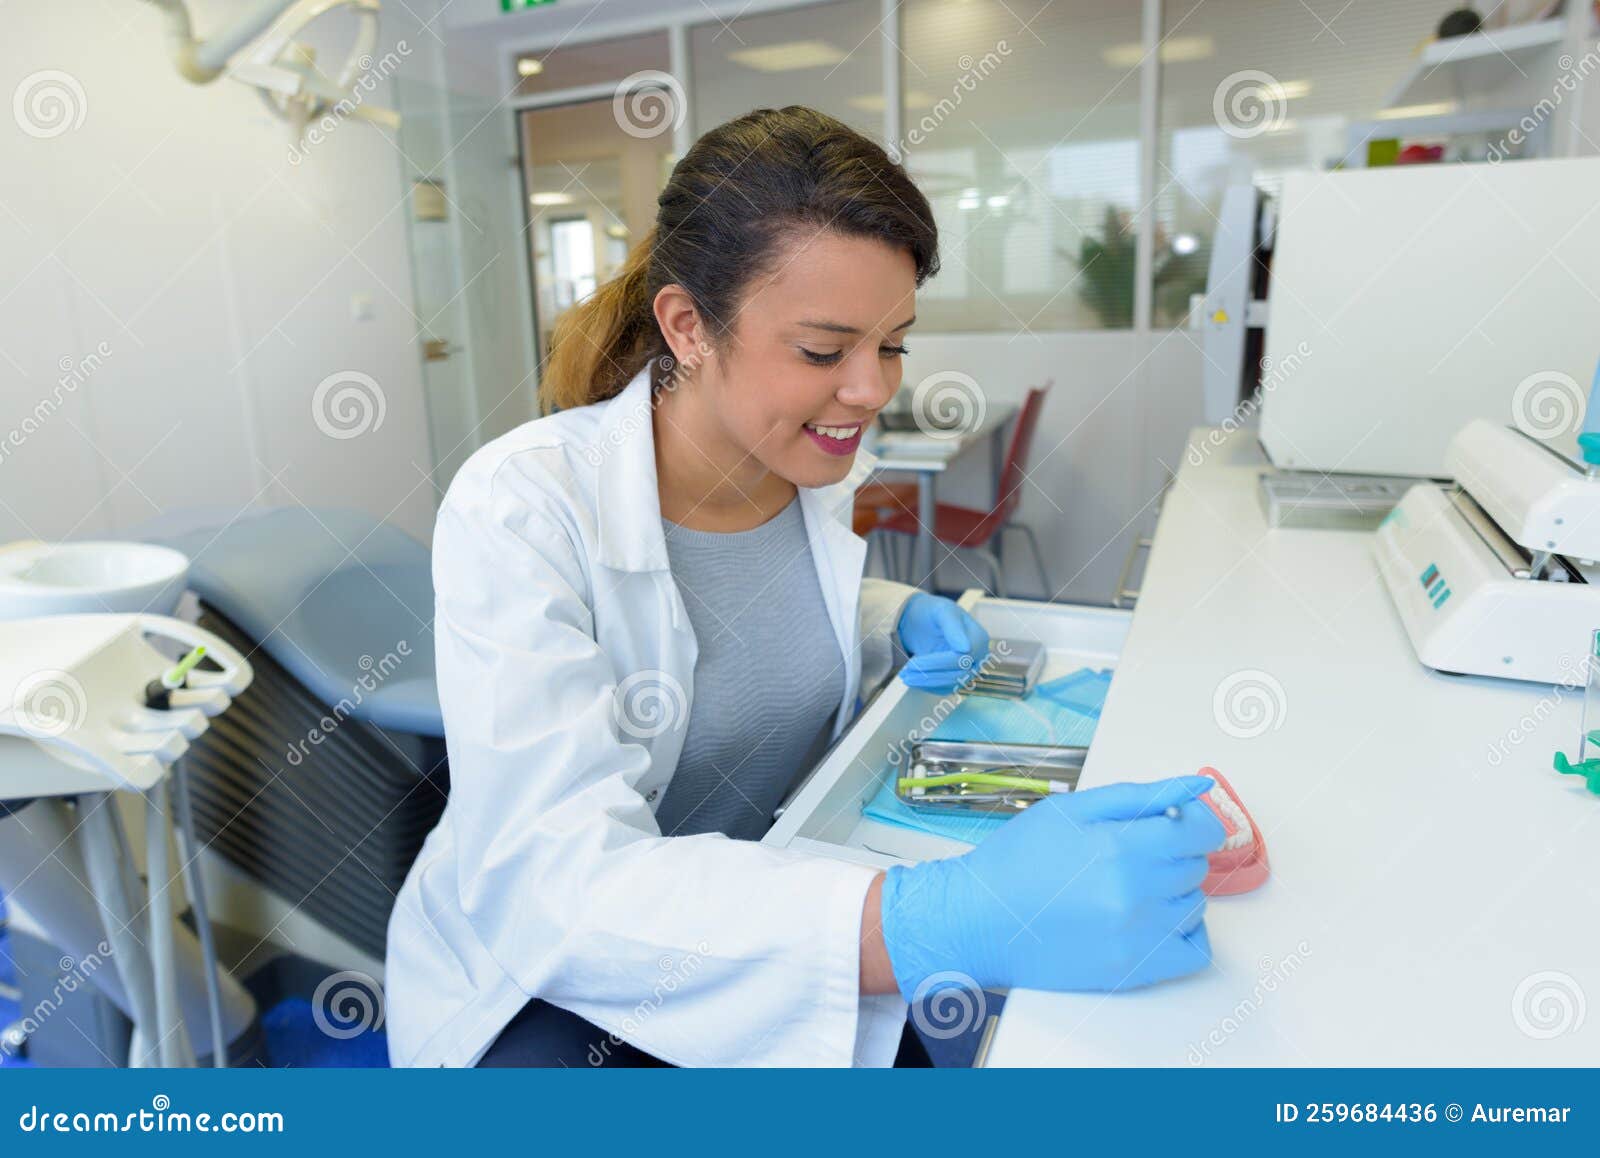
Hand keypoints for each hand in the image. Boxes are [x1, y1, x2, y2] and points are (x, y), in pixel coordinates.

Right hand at [878, 776, 1224, 1000]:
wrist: (978, 920)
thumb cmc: (1018, 859)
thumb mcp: (1072, 809)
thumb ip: (1140, 796)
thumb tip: (1197, 786)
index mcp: (1123, 846)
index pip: (1202, 831)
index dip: (1194, 823)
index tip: (1175, 825)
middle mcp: (1138, 894)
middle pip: (1196, 867)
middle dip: (1174, 854)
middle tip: (1133, 854)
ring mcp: (1138, 937)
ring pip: (1195, 906)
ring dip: (1175, 892)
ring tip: (1132, 888)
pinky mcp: (1134, 971)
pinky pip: (1195, 952)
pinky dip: (1186, 933)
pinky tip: (1157, 921)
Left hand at [896, 593, 989, 691]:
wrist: (920, 620)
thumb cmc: (932, 612)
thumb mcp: (941, 611)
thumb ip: (953, 626)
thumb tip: (966, 647)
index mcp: (979, 639)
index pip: (963, 658)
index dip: (940, 662)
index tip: (917, 661)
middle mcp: (977, 657)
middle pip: (958, 674)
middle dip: (930, 674)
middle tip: (907, 670)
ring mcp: (967, 670)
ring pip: (950, 684)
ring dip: (926, 682)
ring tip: (905, 675)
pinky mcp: (954, 679)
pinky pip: (943, 689)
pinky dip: (927, 686)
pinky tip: (913, 678)